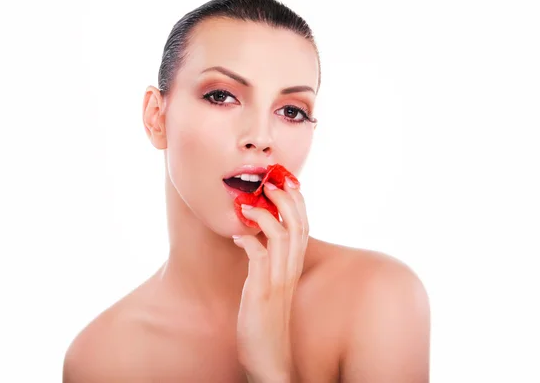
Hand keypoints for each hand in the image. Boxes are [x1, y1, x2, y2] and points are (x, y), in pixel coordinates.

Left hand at [232, 178, 308, 381]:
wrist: (270, 359)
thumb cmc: (266, 319)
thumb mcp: (271, 285)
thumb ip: (269, 261)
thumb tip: (253, 235)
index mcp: (293, 266)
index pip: (303, 225)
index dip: (297, 200)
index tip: (283, 181)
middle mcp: (290, 270)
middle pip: (298, 224)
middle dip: (286, 198)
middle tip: (269, 182)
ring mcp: (278, 281)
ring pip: (283, 236)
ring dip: (266, 214)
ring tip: (249, 203)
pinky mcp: (262, 293)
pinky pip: (260, 258)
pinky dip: (249, 241)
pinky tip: (237, 236)